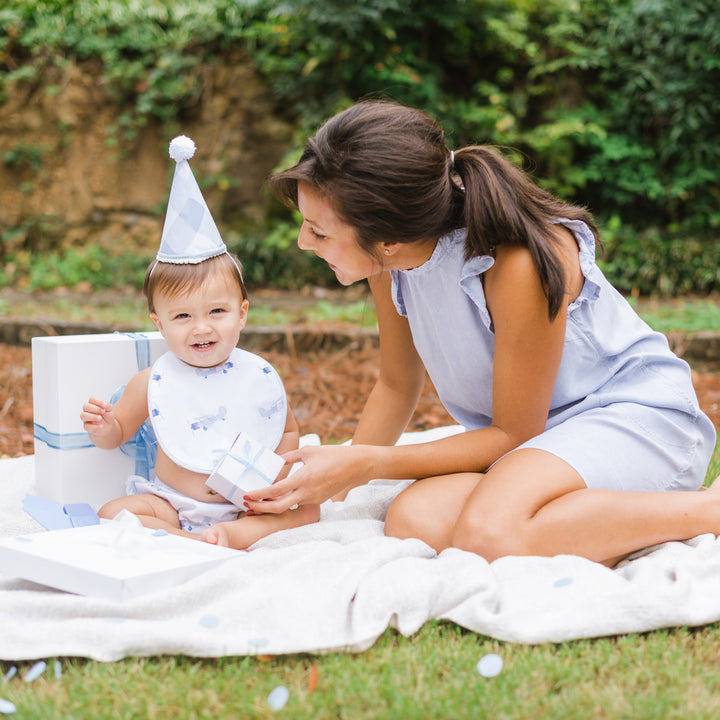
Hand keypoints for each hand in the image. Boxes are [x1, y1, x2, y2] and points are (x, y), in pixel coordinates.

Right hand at [80, 396, 114, 435]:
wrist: (108, 426)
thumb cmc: (107, 415)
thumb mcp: (110, 409)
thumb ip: (107, 405)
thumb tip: (103, 404)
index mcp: (93, 404)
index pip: (92, 399)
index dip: (97, 401)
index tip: (104, 405)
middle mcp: (87, 410)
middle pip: (85, 406)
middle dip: (95, 409)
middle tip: (103, 412)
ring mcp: (86, 419)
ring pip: (83, 416)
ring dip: (92, 417)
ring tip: (100, 418)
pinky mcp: (87, 427)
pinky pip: (87, 427)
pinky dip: (94, 427)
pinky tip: (101, 426)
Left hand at [243, 444, 374, 513]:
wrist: (356, 465)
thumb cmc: (332, 455)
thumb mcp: (308, 451)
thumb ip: (289, 457)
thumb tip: (274, 461)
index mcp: (303, 478)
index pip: (275, 491)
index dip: (259, 494)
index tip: (246, 494)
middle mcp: (307, 492)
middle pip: (278, 508)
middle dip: (260, 508)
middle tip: (246, 505)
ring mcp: (313, 499)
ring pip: (287, 508)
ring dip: (271, 507)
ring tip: (258, 503)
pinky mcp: (318, 500)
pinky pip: (297, 503)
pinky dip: (285, 503)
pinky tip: (276, 498)